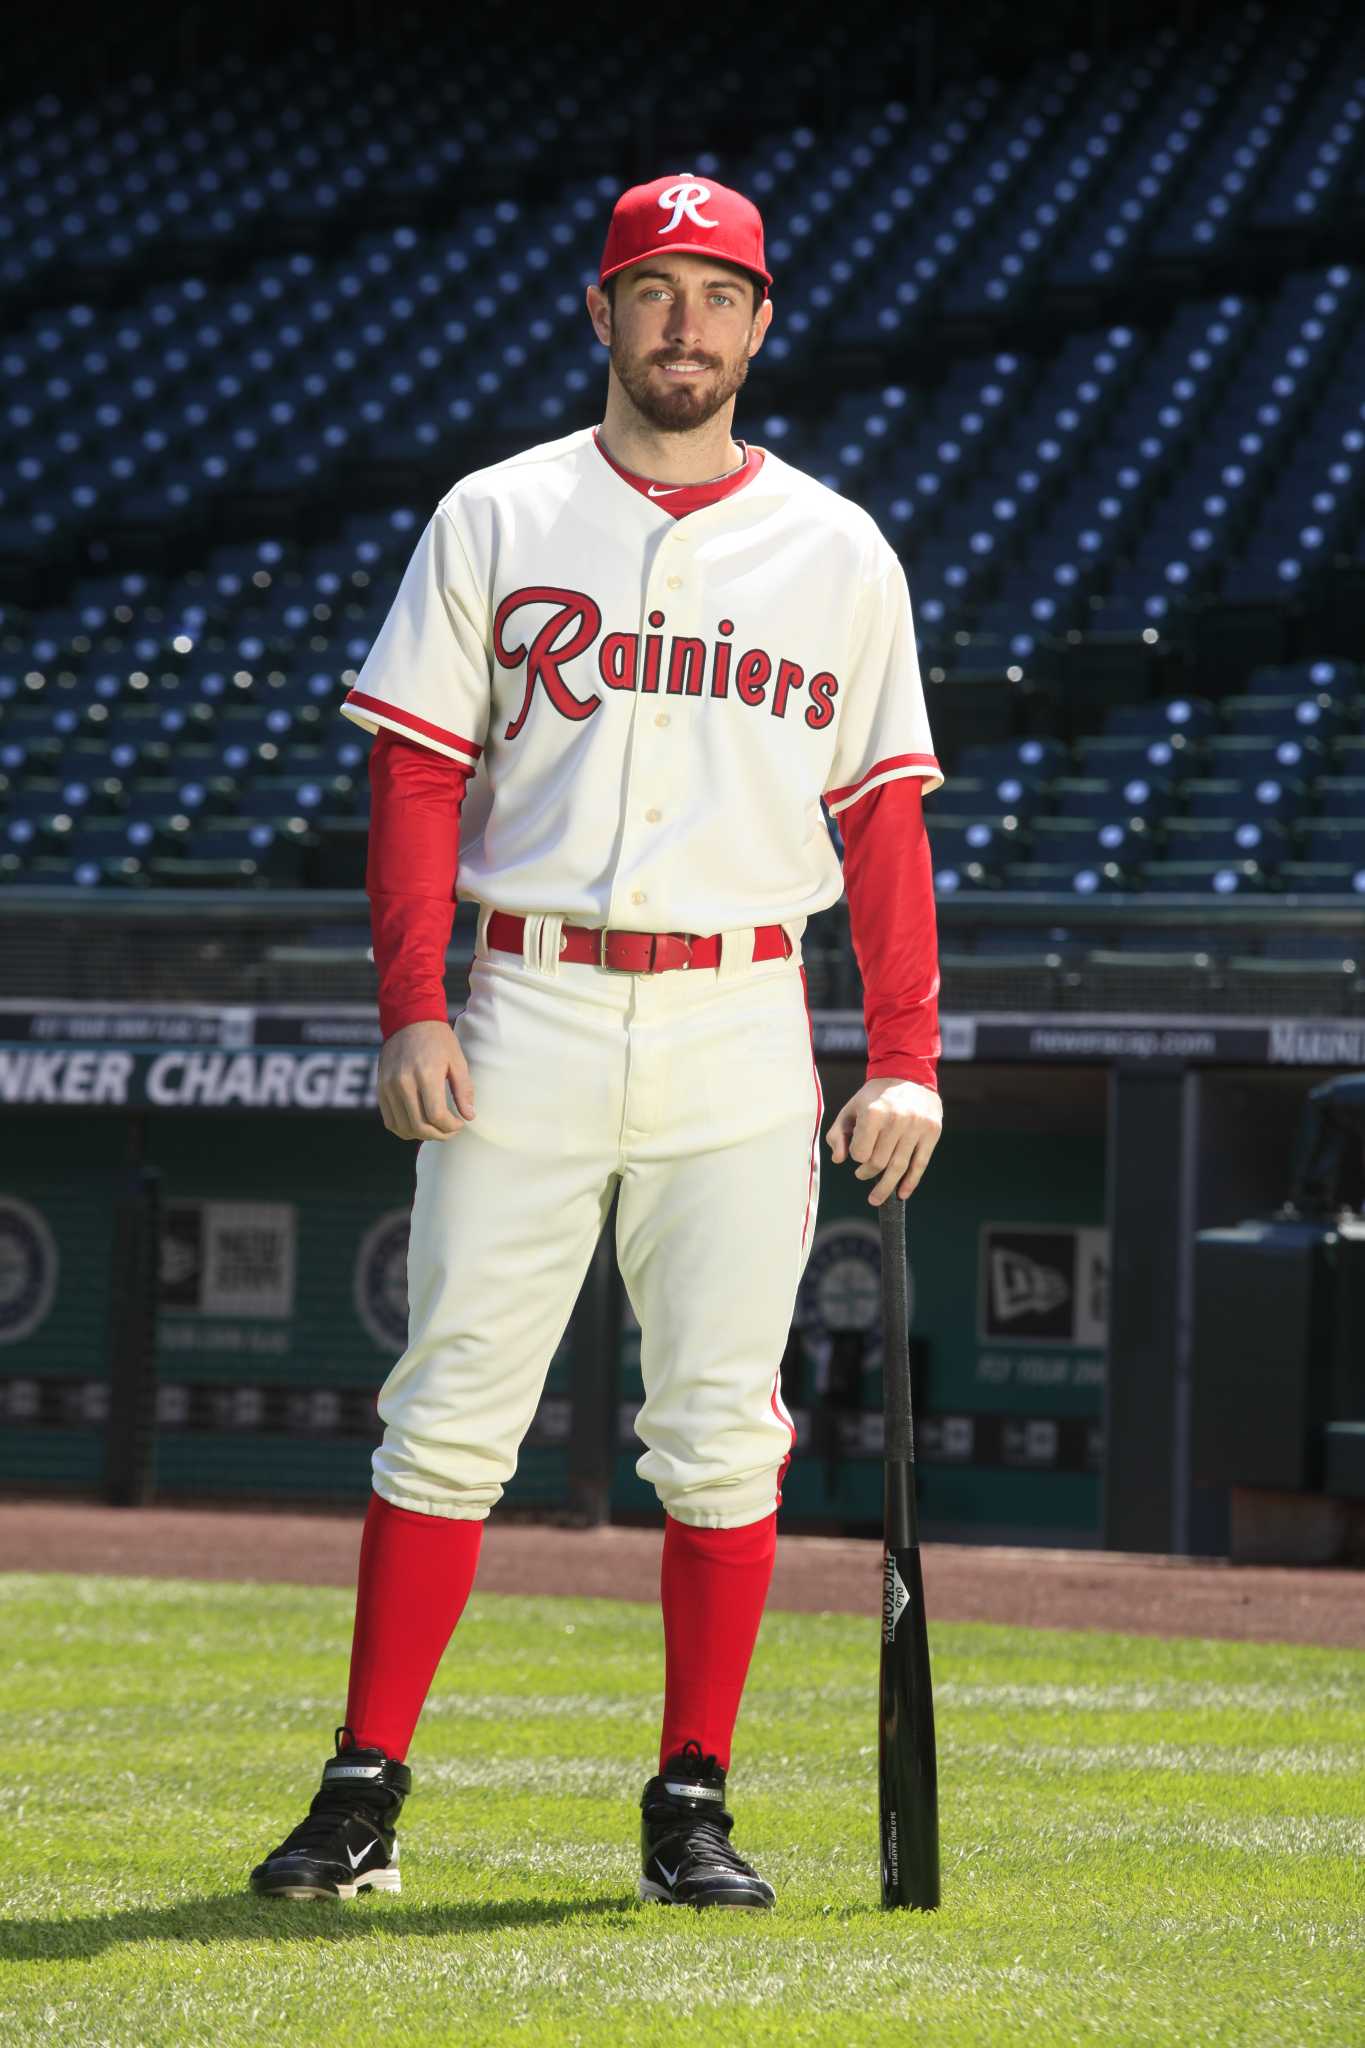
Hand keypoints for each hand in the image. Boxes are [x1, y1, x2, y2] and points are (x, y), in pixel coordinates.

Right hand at [377, 1019, 475, 1141]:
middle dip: (439, 1135)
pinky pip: (390, 1121)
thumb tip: (469, 1116)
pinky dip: (405, 1129)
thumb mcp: (457, 1061)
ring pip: (403, 1127)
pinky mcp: (381, 1089)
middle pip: (419, 1126)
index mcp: (426, 1074)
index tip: (460, 1123)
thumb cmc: (438, 1040)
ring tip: (437, 1129)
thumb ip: (464, 1090)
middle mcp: (403, 1083)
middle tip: (451, 1131)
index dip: (451, 1127)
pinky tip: (419, 1125)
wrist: (409, 1021)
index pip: (436, 1116)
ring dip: (422, 1135)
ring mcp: (389, 1087)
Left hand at [825, 1076, 941, 1206]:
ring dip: (886, 1187)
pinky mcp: (932, 1132)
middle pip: (879, 1162)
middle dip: (867, 1172)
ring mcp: (917, 1126)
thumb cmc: (874, 1096)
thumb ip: (838, 1134)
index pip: (860, 1152)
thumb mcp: (851, 1109)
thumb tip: (839, 1160)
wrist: (908, 1074)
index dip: (855, 1157)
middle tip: (862, 1174)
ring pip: (899, 1167)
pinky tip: (902, 1194)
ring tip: (875, 1198)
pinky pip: (920, 1163)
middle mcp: (897, 1119)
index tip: (856, 1153)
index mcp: (874, 1112)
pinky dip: (910, 1182)